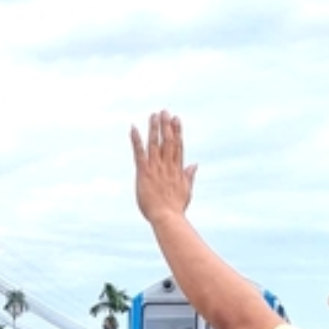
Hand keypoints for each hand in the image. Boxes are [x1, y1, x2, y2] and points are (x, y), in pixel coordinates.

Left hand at [130, 109, 197, 225]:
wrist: (166, 217)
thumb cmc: (175, 208)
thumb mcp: (186, 191)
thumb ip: (189, 176)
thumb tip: (195, 164)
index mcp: (177, 170)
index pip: (178, 146)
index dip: (177, 131)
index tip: (177, 119)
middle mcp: (167, 166)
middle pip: (168, 141)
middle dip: (166, 126)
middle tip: (164, 111)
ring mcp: (156, 168)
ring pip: (155, 144)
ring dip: (154, 128)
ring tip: (153, 115)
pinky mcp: (144, 173)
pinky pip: (139, 153)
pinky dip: (136, 140)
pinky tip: (134, 128)